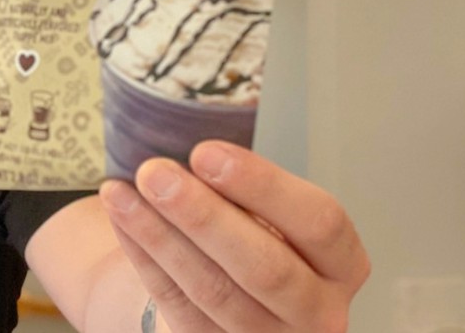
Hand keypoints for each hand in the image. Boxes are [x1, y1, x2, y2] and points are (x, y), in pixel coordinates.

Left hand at [98, 140, 369, 332]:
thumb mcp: (270, 215)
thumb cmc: (255, 241)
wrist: (235, 298)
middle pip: (265, 266)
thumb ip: (246, 191)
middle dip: (203, 215)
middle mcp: (318, 311)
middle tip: (155, 173)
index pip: (320, 223)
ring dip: (160, 236)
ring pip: (213, 290)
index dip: (262, 185)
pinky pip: (177, 305)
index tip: (205, 152)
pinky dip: (145, 259)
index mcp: (342, 264)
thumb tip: (194, 156)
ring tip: (122, 193)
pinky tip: (122, 220)